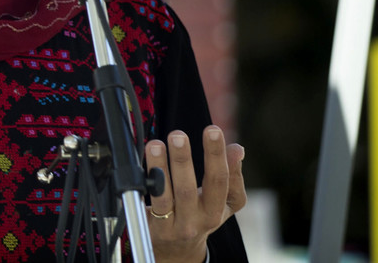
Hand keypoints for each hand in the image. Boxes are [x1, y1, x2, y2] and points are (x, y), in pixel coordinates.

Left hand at [145, 125, 246, 262]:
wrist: (179, 251)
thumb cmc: (202, 216)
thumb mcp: (225, 202)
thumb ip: (233, 176)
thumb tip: (238, 148)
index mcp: (217, 210)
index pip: (220, 181)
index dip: (217, 155)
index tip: (213, 130)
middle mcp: (196, 220)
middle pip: (188, 189)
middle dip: (182, 160)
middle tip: (177, 135)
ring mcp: (173, 225)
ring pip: (164, 196)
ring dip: (159, 169)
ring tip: (155, 145)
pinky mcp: (153, 226)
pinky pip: (147, 203)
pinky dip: (146, 184)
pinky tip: (141, 165)